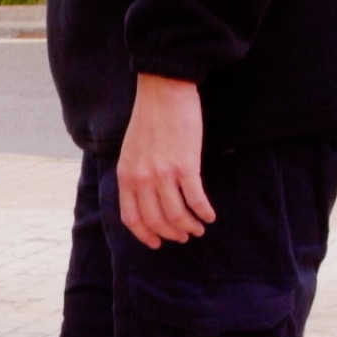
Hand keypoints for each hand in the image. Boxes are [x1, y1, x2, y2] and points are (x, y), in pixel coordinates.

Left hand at [117, 73, 214, 248]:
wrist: (164, 93)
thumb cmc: (149, 120)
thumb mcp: (130, 151)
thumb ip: (135, 175)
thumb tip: (146, 198)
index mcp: (126, 177)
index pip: (132, 218)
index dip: (146, 235)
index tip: (158, 243)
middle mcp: (142, 180)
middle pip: (156, 221)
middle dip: (172, 233)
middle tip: (185, 236)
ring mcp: (163, 174)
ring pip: (176, 215)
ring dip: (190, 226)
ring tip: (199, 228)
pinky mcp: (185, 166)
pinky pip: (195, 199)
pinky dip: (204, 212)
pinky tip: (210, 215)